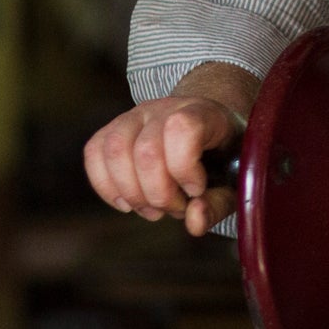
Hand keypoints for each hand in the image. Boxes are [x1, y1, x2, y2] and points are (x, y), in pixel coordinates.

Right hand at [82, 62, 256, 235]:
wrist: (210, 132)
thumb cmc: (225, 160)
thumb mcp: (234, 183)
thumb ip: (218, 204)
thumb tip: (193, 222)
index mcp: (206, 113)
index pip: (182, 128)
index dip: (184, 167)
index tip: (196, 189)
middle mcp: (167, 107)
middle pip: (146, 150)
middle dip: (159, 194)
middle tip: (177, 208)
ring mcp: (137, 114)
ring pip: (115, 149)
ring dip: (131, 193)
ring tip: (153, 209)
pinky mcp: (115, 128)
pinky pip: (94, 152)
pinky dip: (106, 186)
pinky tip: (128, 203)